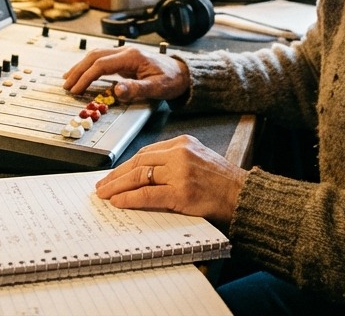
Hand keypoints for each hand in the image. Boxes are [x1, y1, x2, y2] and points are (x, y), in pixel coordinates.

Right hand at [63, 45, 189, 101]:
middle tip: (66, 86)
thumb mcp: (157, 88)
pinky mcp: (124, 59)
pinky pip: (101, 59)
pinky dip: (88, 66)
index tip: (77, 89)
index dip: (86, 77)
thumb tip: (117, 90)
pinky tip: (81, 73)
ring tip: (68, 79)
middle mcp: (126, 51)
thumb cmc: (172, 79)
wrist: (183, 72)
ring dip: (80, 67)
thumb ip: (137, 89)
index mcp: (132, 56)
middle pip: (94, 57)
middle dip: (78, 71)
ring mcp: (124, 53)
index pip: (101, 64)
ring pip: (95, 55)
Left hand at [95, 135, 247, 223]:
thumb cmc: (222, 183)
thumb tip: (143, 174)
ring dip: (117, 186)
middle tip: (101, 185)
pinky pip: (147, 194)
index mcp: (183, 143)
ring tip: (104, 194)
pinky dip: (129, 198)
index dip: (126, 165)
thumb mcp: (198, 160)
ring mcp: (180, 173)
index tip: (114, 174)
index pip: (146, 152)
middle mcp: (180, 153)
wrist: (243, 196)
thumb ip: (174, 161)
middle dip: (117, 175)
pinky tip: (118, 201)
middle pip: (139, 162)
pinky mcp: (181, 193)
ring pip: (139, 176)